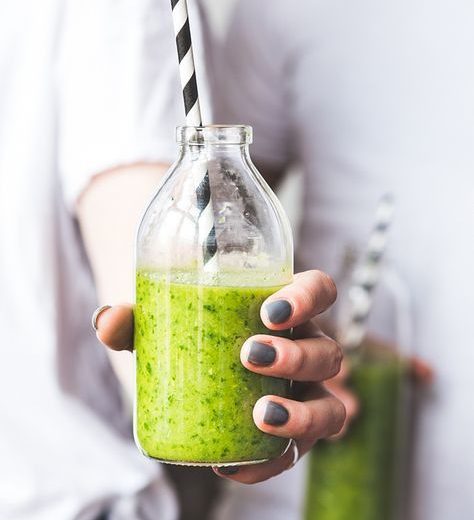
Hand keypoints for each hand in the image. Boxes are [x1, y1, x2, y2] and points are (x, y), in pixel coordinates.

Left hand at [94, 270, 346, 483]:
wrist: (193, 375)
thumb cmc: (193, 337)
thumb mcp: (165, 325)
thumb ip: (137, 320)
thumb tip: (107, 319)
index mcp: (283, 312)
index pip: (320, 290)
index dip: (308, 297)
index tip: (269, 311)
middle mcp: (303, 350)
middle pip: (328, 352)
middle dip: (296, 356)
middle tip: (250, 355)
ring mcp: (303, 395)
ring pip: (330, 408)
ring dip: (302, 415)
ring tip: (261, 416)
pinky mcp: (288, 435)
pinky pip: (295, 454)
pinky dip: (269, 463)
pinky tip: (232, 467)